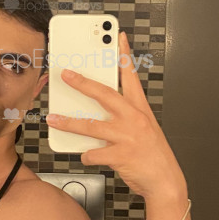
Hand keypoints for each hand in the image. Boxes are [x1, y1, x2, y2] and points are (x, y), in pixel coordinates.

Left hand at [46, 30, 185, 200]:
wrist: (165, 182)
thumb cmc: (152, 154)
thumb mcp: (143, 128)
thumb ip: (123, 116)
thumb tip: (95, 111)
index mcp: (140, 109)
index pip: (131, 77)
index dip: (124, 56)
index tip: (118, 38)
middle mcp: (134, 119)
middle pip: (105, 94)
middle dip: (82, 83)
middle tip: (66, 74)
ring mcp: (128, 137)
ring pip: (91, 125)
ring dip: (69, 123)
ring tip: (53, 119)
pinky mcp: (122, 155)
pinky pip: (94, 153)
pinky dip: (86, 155)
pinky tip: (86, 156)